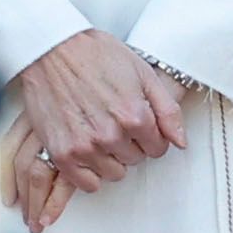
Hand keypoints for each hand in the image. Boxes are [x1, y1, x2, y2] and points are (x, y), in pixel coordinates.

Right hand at [11, 29, 187, 231]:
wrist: (51, 48)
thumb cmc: (96, 55)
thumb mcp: (143, 73)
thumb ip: (167, 111)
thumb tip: (181, 143)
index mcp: (135, 116)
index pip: (158, 149)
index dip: (150, 136)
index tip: (137, 124)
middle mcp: (111, 135)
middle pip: (135, 160)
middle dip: (130, 144)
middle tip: (113, 121)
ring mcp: (85, 146)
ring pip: (114, 173)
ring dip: (111, 158)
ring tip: (98, 133)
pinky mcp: (62, 153)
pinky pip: (87, 184)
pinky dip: (90, 173)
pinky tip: (87, 151)